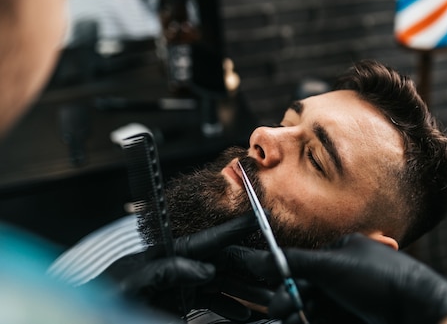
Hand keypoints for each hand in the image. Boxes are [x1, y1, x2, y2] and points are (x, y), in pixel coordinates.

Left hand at [109, 213, 271, 319]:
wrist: (90, 316)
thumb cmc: (103, 298)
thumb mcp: (131, 285)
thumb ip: (164, 272)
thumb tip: (202, 269)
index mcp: (162, 256)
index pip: (202, 241)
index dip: (228, 230)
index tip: (252, 218)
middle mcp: (174, 267)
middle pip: (218, 263)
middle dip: (246, 267)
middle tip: (270, 270)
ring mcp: (177, 285)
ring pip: (218, 284)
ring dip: (242, 291)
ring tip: (264, 296)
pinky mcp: (177, 302)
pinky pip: (208, 302)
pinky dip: (227, 307)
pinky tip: (241, 313)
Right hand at [227, 233, 446, 323]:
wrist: (416, 311)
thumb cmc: (379, 280)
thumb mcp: (331, 266)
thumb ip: (292, 262)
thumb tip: (254, 257)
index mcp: (343, 253)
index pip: (303, 266)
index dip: (285, 283)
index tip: (272, 299)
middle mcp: (347, 276)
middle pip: (307, 291)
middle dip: (290, 303)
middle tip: (280, 315)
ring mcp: (353, 301)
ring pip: (315, 309)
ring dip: (299, 316)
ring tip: (293, 321)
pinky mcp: (357, 320)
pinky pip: (328, 319)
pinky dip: (312, 321)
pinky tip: (304, 323)